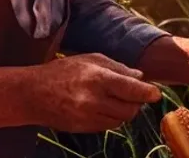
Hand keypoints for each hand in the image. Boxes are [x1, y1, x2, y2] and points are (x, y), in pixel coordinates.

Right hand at [30, 53, 160, 132]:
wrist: (32, 94)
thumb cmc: (62, 71)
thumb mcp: (90, 59)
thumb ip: (117, 67)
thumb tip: (140, 77)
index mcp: (98, 78)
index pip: (131, 90)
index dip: (147, 93)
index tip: (156, 94)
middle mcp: (94, 100)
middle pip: (130, 109)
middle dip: (136, 102)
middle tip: (133, 94)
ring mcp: (88, 117)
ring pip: (121, 120)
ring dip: (124, 111)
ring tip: (115, 98)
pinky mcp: (83, 128)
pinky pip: (108, 126)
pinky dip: (111, 118)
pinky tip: (102, 106)